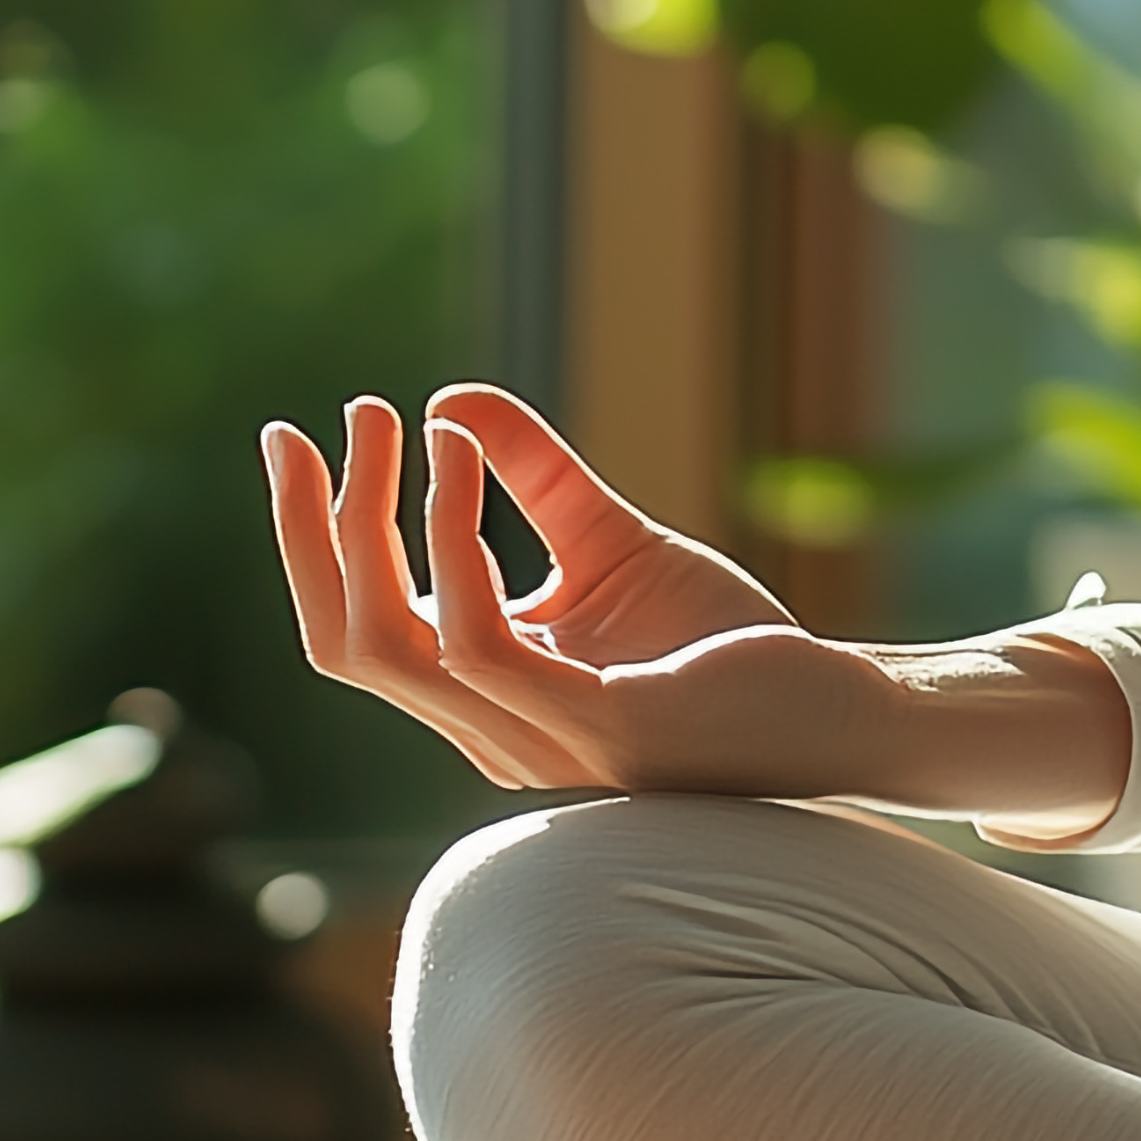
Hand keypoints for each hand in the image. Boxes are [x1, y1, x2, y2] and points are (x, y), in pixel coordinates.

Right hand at [258, 384, 1132, 829]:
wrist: (842, 708)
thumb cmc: (727, 646)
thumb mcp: (610, 540)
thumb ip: (534, 478)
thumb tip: (450, 399)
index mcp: (483, 700)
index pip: (354, 627)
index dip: (312, 536)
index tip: (298, 434)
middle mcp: (492, 734)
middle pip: (347, 638)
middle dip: (315, 526)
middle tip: (329, 421)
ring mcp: (540, 741)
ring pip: (391, 644)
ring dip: (376, 523)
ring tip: (395, 424)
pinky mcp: (600, 727)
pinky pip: (480, 641)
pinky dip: (453, 543)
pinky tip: (457, 463)